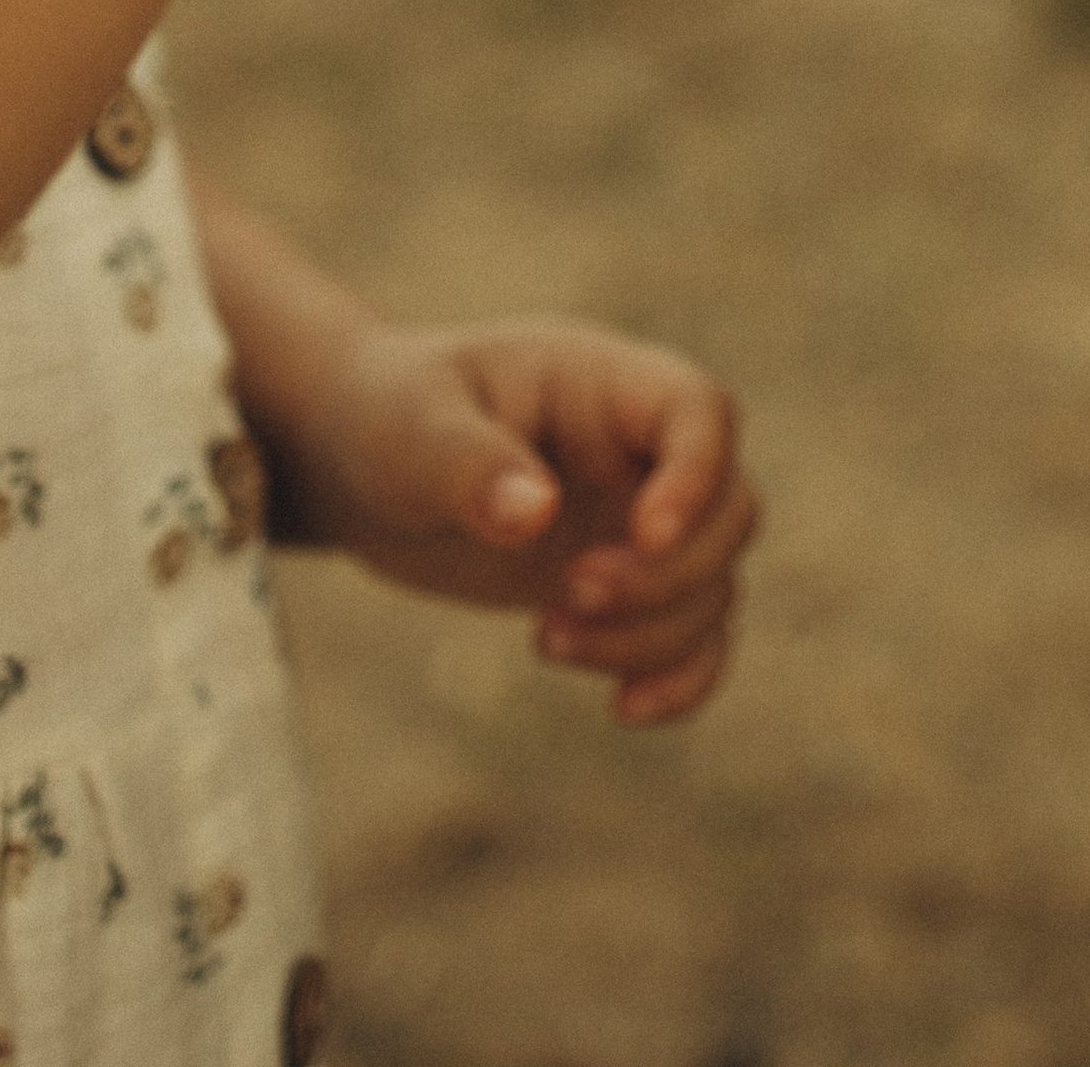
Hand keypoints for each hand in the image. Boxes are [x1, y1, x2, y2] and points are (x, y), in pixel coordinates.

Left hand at [275, 316, 761, 725]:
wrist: (359, 466)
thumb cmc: (384, 418)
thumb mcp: (409, 428)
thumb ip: (469, 463)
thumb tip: (536, 515)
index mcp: (603, 382)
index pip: (700, 410)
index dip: (697, 475)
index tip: (644, 538)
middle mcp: (639, 452)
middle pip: (730, 509)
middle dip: (667, 574)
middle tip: (572, 592)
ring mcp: (635, 521)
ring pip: (714, 584)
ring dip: (652, 634)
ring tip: (547, 639)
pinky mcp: (619, 588)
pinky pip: (693, 638)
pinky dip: (680, 679)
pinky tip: (622, 708)